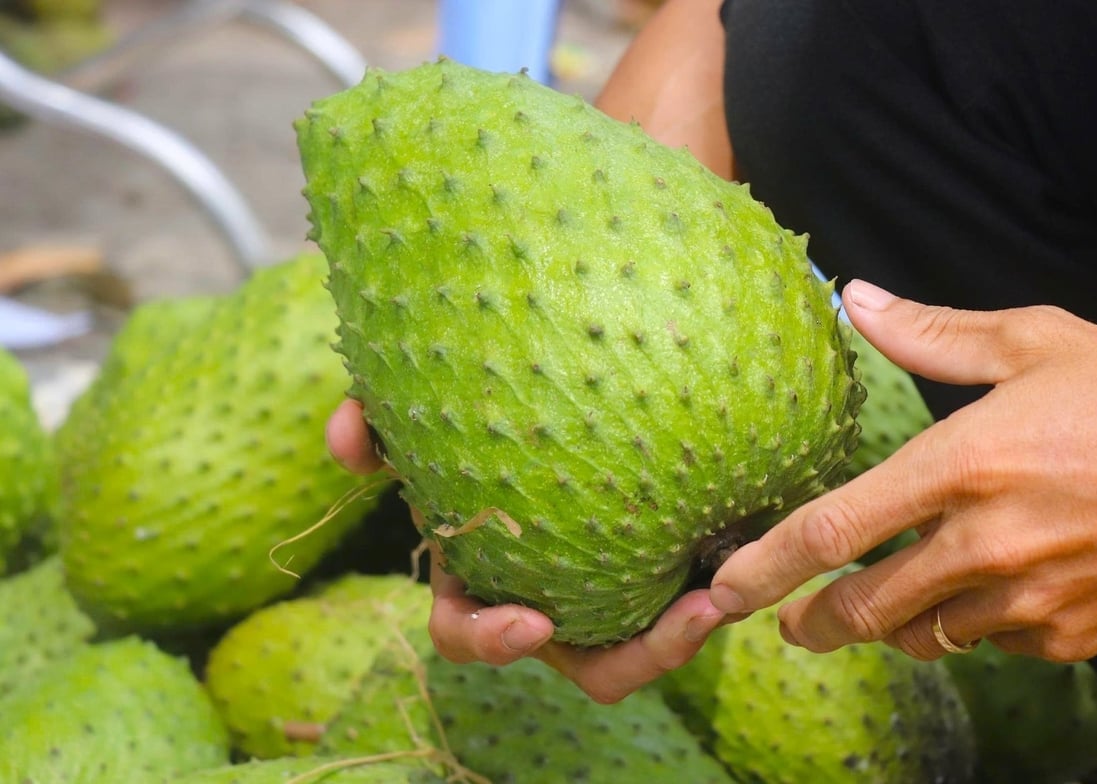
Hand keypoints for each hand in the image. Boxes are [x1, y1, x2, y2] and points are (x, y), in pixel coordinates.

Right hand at [326, 399, 728, 701]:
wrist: (549, 397)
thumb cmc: (473, 423)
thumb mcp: (421, 422)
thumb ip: (378, 424)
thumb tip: (346, 437)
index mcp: (481, 575)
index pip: (465, 632)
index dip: (489, 640)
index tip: (531, 621)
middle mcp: (544, 594)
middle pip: (584, 661)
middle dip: (637, 658)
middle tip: (690, 617)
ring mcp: (601, 586)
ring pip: (644, 643)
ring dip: (686, 633)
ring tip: (726, 593)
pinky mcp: (653, 563)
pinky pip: (679, 591)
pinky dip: (704, 582)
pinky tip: (739, 540)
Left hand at [709, 279, 1096, 662]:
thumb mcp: (1039, 342)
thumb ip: (933, 333)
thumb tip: (855, 298)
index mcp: (962, 466)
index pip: (831, 530)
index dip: (763, 567)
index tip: (722, 589)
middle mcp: (984, 546)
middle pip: (863, 608)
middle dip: (815, 623)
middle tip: (793, 623)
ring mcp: (1031, 601)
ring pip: (925, 638)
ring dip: (894, 625)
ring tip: (884, 604)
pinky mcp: (1074, 636)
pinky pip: (993, 647)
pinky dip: (972, 628)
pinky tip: (983, 597)